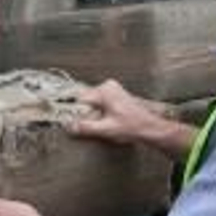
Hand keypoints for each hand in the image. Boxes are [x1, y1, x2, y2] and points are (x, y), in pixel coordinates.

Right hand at [68, 80, 196, 158]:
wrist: (149, 127)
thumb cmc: (131, 127)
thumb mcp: (106, 129)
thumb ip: (85, 127)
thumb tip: (68, 126)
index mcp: (104, 91)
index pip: (79, 98)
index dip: (72, 110)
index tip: (65, 120)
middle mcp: (107, 85)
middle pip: (84, 99)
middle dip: (83, 112)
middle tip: (85, 125)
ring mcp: (112, 88)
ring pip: (91, 101)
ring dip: (90, 112)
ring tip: (98, 123)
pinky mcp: (115, 93)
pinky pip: (98, 101)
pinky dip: (97, 110)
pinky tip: (104, 120)